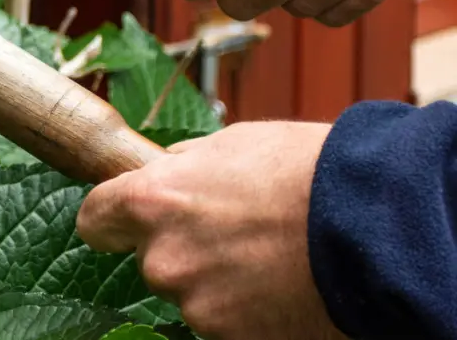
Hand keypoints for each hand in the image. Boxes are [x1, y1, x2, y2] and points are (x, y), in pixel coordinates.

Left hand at [76, 122, 346, 339]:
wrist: (371, 223)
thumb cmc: (303, 170)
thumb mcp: (229, 145)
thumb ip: (184, 167)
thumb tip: (166, 170)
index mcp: (150, 201)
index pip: (95, 221)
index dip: (112, 220)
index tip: (125, 221)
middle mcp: (163, 258)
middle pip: (151, 260)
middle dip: (183, 248)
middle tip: (233, 233)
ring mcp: (197, 305)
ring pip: (192, 293)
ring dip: (218, 281)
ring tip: (268, 256)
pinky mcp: (233, 338)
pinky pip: (228, 321)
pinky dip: (248, 309)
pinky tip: (281, 283)